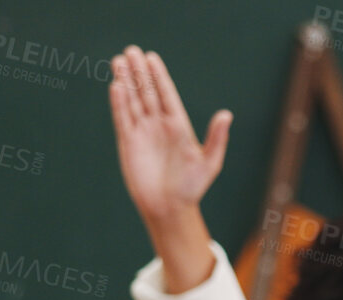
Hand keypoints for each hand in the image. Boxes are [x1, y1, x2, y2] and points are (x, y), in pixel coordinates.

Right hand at [108, 45, 230, 223]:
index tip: (151, 58)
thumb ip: (216, 137)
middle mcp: (159, 125)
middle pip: (147, 92)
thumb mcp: (210, 162)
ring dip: (126, 81)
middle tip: (131, 50)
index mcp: (179, 126)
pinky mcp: (128, 142)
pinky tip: (115, 86)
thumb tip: (227, 114)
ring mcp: (143, 132)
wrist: (169, 207)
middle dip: (139, 72)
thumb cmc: (192, 187)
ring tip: (119, 60)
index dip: (159, 76)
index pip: (166, 95)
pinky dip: (119, 102)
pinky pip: (122, 117)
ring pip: (133, 101)